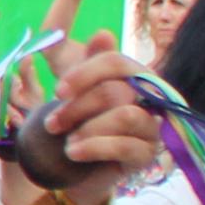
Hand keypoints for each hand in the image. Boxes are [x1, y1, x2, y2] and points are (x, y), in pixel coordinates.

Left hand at [16, 36, 158, 204]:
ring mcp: (152, 127)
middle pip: (117, 91)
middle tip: (52, 123)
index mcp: (132, 76)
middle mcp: (149, 99)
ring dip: (88, 129)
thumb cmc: (75, 124)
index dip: (86, 73)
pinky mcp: (147, 154)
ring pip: (125, 116)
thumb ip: (82, 63)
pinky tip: (73, 153)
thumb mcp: (72, 93)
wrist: (74, 170)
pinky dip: (93, 147)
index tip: (58, 91)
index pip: (117, 63)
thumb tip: (104, 34)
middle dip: (77, 108)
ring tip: (66, 141)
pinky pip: (124, 146)